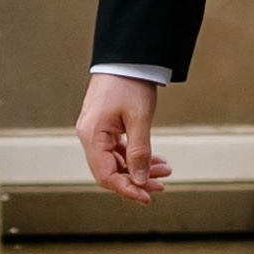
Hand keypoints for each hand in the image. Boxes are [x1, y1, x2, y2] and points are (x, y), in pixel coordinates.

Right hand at [77, 72, 167, 203]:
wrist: (127, 56)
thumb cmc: (131, 83)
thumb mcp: (139, 119)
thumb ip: (139, 152)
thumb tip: (140, 180)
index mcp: (92, 135)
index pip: (105, 175)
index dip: (126, 190)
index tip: (147, 197)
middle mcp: (89, 135)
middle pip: (110, 171)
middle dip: (136, 180)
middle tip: (162, 184)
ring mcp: (96, 130)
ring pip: (115, 160)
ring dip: (138, 168)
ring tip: (164, 169)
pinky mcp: (104, 125)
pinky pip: (117, 149)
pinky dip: (135, 156)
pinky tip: (154, 159)